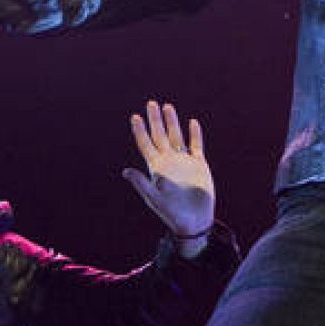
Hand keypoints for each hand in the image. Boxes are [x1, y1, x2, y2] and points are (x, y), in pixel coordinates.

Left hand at [122, 101, 215, 258]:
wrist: (193, 222)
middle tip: (151, 103)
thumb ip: (141, 184)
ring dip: (172, 122)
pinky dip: (194, 134)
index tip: (135, 117)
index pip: (146, 145)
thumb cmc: (171, 213)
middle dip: (155, 120)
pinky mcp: (199, 165)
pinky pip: (196, 146)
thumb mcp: (154, 198)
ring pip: (176, 137)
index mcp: (156, 168)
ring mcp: (184, 162)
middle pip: (160, 136)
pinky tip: (192, 122)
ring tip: (167, 106)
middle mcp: (169, 162)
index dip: (140, 131)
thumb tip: (125, 171)